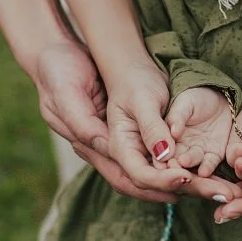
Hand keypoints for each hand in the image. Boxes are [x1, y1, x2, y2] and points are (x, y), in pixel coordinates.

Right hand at [34, 40, 177, 201]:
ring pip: (135, 169)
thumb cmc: (58, 71)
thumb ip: (84, 124)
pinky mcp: (112, 128)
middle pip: (131, 178)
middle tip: (189, 188)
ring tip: (187, 180)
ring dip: (160, 177)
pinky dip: (156, 159)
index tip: (178, 181)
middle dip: (159, 187)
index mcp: (84, 139)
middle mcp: (94, 145)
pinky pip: (136, 151)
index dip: (151, 180)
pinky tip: (175, 158)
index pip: (122, 172)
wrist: (52, 55)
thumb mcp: (67, 92)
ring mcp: (103, 138)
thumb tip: (107, 148)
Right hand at [106, 67, 240, 200]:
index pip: (141, 175)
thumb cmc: (136, 83)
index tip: (187, 176)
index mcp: (122, 148)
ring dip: (202, 189)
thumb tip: (164, 155)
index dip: (164, 179)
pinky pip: (184, 171)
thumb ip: (153, 128)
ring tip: (229, 194)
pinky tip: (223, 183)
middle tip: (222, 196)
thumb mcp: (143, 102)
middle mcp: (137, 160)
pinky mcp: (168, 156)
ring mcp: (152, 160)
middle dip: (193, 190)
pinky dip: (203, 177)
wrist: (137, 74)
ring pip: (175, 182)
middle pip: (162, 186)